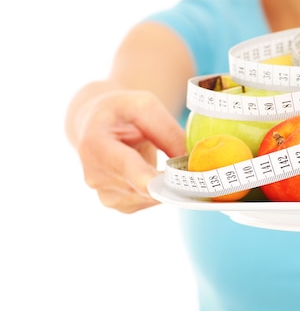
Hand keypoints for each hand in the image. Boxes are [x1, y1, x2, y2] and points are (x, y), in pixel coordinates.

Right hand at [73, 90, 186, 212]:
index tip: (177, 186)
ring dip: (166, 183)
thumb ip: (169, 133)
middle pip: (145, 187)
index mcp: (95, 144)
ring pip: (152, 197)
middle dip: (172, 179)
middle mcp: (95, 175)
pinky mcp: (117, 204)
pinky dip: (159, 189)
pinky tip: (154, 171)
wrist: (95, 124)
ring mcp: (104, 194)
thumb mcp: (145, 107)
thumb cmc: (121, 111)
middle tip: (189, 164)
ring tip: (161, 159)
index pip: (127, 168)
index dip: (152, 180)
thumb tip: (193, 162)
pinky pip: (149, 201)